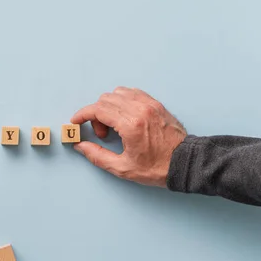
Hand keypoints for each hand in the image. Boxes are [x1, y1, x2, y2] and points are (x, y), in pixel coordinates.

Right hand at [71, 87, 185, 186]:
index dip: (82, 115)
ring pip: (117, 93)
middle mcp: (139, 109)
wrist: (184, 162)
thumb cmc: (157, 168)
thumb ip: (97, 156)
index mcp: (131, 125)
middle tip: (102, 134)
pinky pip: (132, 93)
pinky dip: (122, 101)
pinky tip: (124, 117)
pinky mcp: (155, 104)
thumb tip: (80, 146)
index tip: (75, 122)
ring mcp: (149, 104)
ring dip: (109, 106)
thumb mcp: (123, 168)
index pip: (98, 109)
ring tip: (114, 125)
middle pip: (105, 100)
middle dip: (96, 115)